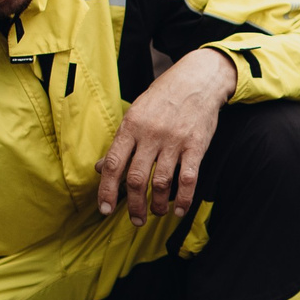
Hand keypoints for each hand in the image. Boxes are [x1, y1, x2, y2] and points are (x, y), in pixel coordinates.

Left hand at [95, 47, 235, 219]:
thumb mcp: (136, 114)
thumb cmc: (163, 98)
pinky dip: (183, 199)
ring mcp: (174, 140)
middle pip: (136, 178)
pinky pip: (188, 179)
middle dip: (134, 205)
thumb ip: (121, 143)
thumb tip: (102, 168)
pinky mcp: (196, 145)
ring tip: (156, 213)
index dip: (107, 190)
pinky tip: (179, 210)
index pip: (114, 164)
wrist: (197, 79)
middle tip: (136, 220)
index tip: (105, 209)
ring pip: (161, 182)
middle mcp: (150, 134)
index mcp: (131, 126)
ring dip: (157, 205)